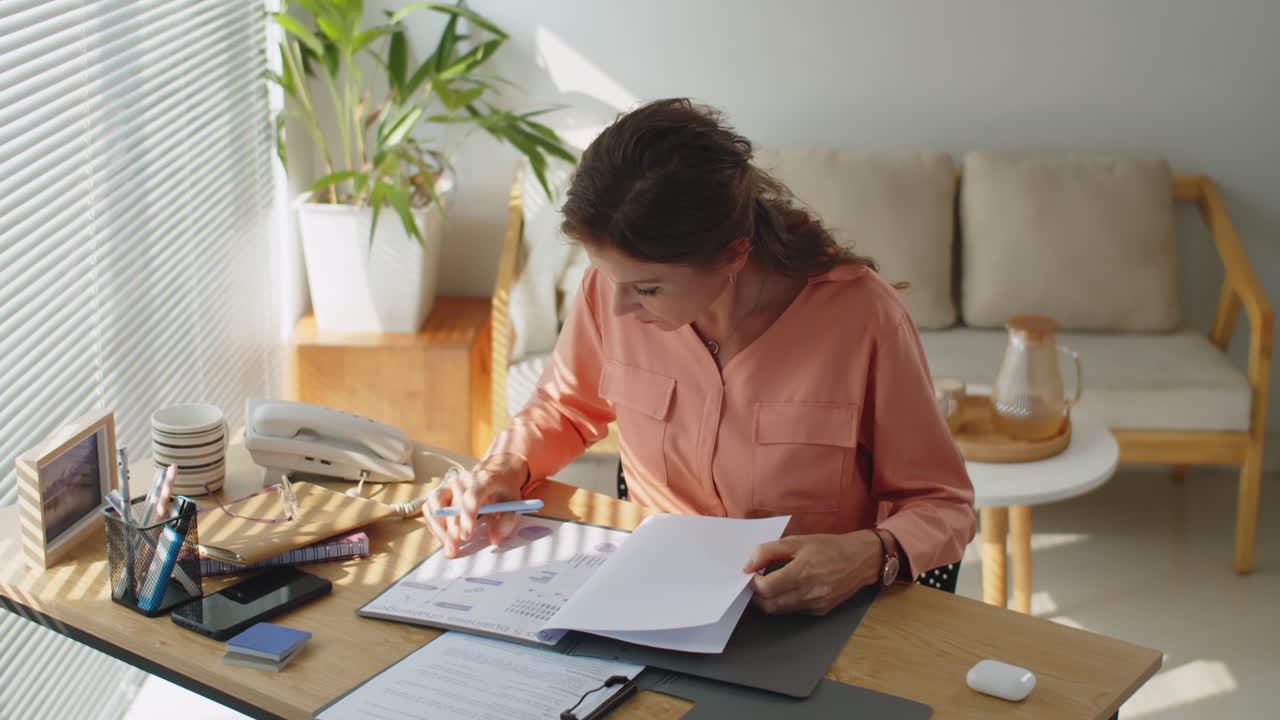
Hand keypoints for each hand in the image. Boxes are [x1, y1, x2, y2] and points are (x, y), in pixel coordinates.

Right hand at [423, 454, 528, 557]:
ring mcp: (449, 484)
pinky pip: (429, 507)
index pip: (472, 496)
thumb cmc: (503, 489)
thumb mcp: (513, 502)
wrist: (495, 472)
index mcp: (483, 479)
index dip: (467, 517)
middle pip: (453, 504)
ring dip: (438, 527)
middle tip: (453, 549)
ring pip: (435, 504)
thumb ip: (506, 521)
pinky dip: (433, 523)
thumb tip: (494, 539)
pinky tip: (442, 536)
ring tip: (446, 545)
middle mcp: (463, 480)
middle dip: (451, 530)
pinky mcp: (440, 491)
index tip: (467, 537)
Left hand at [742, 531, 882, 614]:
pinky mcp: (821, 611)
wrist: (860, 559)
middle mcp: (810, 592)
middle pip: (770, 605)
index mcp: (803, 571)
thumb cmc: (829, 547)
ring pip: (780, 611)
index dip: (752, 584)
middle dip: (756, 596)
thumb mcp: (797, 541)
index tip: (750, 575)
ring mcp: (816, 604)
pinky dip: (785, 603)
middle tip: (754, 584)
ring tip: (768, 586)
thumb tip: (747, 565)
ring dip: (769, 601)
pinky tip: (787, 590)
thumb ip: (768, 551)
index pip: (766, 588)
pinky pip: (794, 611)